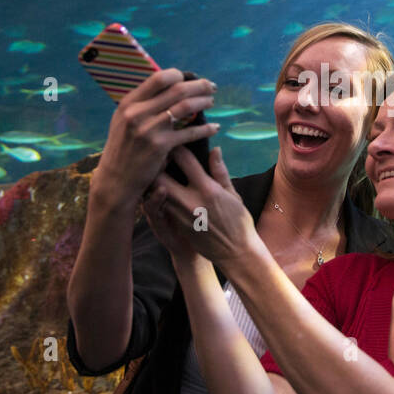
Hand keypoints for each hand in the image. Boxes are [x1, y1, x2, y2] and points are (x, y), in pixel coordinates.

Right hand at [90, 69, 218, 206]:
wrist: (116, 179)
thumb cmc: (124, 148)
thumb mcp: (124, 120)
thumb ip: (142, 104)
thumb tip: (168, 85)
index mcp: (129, 103)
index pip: (158, 78)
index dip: (178, 75)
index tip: (189, 78)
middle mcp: (137, 113)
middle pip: (177, 89)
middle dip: (199, 86)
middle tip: (211, 87)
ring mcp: (148, 129)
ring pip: (185, 107)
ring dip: (203, 102)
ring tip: (211, 102)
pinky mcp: (160, 146)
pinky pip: (189, 132)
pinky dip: (205, 129)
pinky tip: (214, 128)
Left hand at [143, 146, 259, 267]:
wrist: (235, 252)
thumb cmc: (238, 221)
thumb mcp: (232, 194)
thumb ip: (219, 171)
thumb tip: (215, 149)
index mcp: (207, 189)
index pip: (184, 159)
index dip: (177, 146)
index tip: (175, 141)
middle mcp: (191, 201)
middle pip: (160, 176)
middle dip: (158, 165)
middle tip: (159, 158)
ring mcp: (180, 215)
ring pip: (155, 193)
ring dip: (155, 181)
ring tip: (157, 172)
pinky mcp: (176, 226)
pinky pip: (160, 207)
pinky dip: (158, 196)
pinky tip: (161, 190)